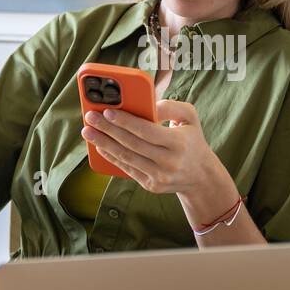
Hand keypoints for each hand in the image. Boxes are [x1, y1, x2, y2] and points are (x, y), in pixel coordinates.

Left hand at [82, 100, 217, 195]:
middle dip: (107, 129)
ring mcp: (159, 176)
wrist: (200, 176)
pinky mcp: (151, 185)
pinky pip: (127, 169)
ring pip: (126, 157)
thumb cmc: (191, 141)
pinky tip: (99, 146)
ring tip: (88, 131)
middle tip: (90, 117)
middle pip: (132, 144)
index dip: (125, 121)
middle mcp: (169, 162)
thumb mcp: (190, 118)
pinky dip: (111, 157)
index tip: (107, 111)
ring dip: (104, 143)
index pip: (147, 131)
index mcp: (178, 143)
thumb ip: (170, 107)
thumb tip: (148, 104)